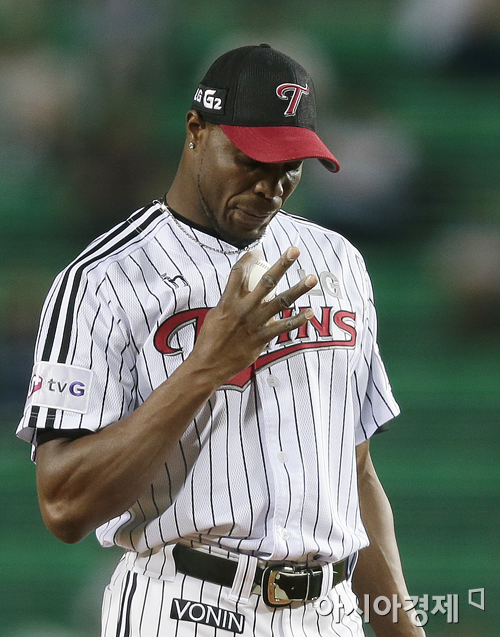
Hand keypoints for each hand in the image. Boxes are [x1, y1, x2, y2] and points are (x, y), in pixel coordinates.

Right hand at [190, 246, 316, 385]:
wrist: (208, 365)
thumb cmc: (209, 340)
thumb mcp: (215, 315)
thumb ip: (229, 301)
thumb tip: (240, 291)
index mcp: (228, 301)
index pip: (239, 272)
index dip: (250, 258)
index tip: (259, 251)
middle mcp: (243, 309)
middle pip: (266, 281)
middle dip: (282, 264)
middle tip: (294, 250)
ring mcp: (255, 323)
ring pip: (281, 302)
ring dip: (298, 289)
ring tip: (312, 278)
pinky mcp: (262, 339)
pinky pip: (283, 327)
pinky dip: (298, 320)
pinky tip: (309, 312)